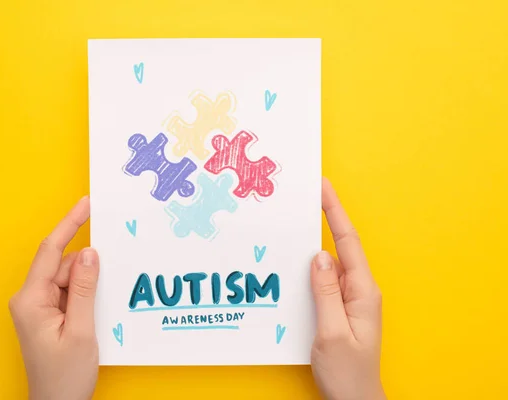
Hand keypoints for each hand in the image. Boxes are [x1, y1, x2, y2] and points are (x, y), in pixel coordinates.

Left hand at [9, 196, 99, 399]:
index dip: (70, 224)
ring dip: (87, 286)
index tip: (86, 204)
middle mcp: (30, 300)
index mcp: (31, 300)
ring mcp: (38, 307)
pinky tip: (95, 309)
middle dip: (87, 269)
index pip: (50, 251)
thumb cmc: (64, 377)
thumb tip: (90, 253)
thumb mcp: (81, 330)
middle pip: (63, 265)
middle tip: (108, 278)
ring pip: (69, 279)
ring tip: (98, 311)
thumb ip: (85, 288)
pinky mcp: (48, 315)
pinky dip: (85, 294)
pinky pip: (69, 292)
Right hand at [310, 179, 385, 399]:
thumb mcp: (332, 333)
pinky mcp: (338, 308)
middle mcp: (358, 290)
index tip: (323, 186)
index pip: (348, 241)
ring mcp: (348, 299)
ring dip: (309, 249)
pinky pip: (322, 282)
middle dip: (320, 220)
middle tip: (298, 201)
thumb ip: (325, 292)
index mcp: (362, 291)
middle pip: (337, 247)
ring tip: (287, 232)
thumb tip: (318, 255)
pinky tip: (290, 270)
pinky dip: (307, 271)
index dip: (334, 211)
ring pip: (326, 265)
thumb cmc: (348, 374)